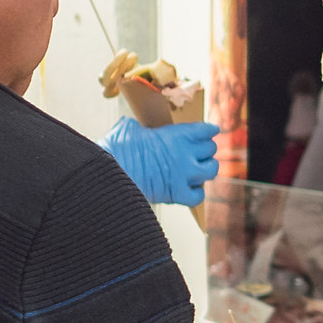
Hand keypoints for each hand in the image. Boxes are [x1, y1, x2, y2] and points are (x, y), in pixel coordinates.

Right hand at [101, 117, 218, 206]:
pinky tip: (190, 189)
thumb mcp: (128, 128)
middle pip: (211, 149)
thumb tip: (131, 126)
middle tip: (199, 152)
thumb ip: (137, 126)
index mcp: (176, 135)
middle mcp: (184, 154)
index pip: (206, 130)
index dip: (208, 131)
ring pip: (211, 170)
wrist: (111, 174)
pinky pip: (198, 195)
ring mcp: (183, 175)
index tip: (209, 132)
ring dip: (207, 169)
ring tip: (199, 169)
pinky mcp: (177, 194)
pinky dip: (196, 193)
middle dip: (205, 150)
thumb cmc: (117, 149)